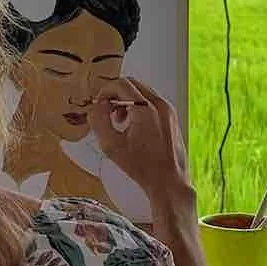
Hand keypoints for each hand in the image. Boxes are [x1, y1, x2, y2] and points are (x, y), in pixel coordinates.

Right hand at [93, 78, 192, 203]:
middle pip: (132, 84)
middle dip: (116, 95)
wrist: (169, 181)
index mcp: (146, 109)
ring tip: (119, 121)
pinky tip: (132, 126)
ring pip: (142, 92)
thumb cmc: (143, 167)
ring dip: (126, 101)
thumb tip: (95, 107)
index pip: (121, 84)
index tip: (99, 104)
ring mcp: (168, 110)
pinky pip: (152, 102)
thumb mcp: (111, 145)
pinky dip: (138, 107)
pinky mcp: (172, 117)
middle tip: (107, 112)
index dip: (105, 91)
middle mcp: (160, 105)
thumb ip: (99, 121)